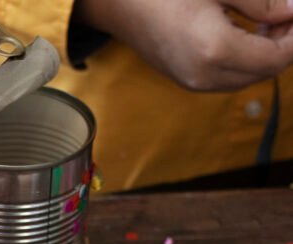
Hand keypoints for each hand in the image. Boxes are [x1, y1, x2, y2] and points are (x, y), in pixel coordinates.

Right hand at [75, 0, 292, 89]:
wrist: (119, 4)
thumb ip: (260, 1)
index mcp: (215, 50)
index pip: (276, 57)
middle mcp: (206, 76)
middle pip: (265, 72)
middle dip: (285, 46)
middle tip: (290, 13)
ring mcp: (195, 83)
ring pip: (249, 78)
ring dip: (267, 54)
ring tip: (273, 20)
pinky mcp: (188, 81)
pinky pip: (229, 78)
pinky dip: (247, 59)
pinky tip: (248, 32)